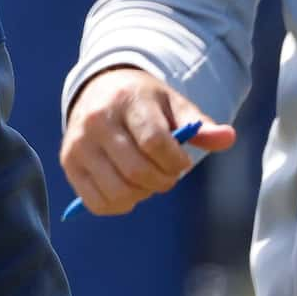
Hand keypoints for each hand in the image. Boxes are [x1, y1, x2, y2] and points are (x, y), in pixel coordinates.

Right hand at [60, 66, 235, 216]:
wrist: (98, 91)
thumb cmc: (144, 103)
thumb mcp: (174, 105)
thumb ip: (200, 125)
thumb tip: (228, 138)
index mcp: (126, 101)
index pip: (155, 142)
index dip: (176, 162)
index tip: (182, 162)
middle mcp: (96, 121)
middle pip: (137, 171)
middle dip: (162, 181)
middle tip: (167, 175)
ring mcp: (78, 144)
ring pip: (117, 191)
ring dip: (142, 195)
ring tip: (146, 181)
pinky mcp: (68, 164)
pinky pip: (97, 202)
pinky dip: (119, 204)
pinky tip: (127, 189)